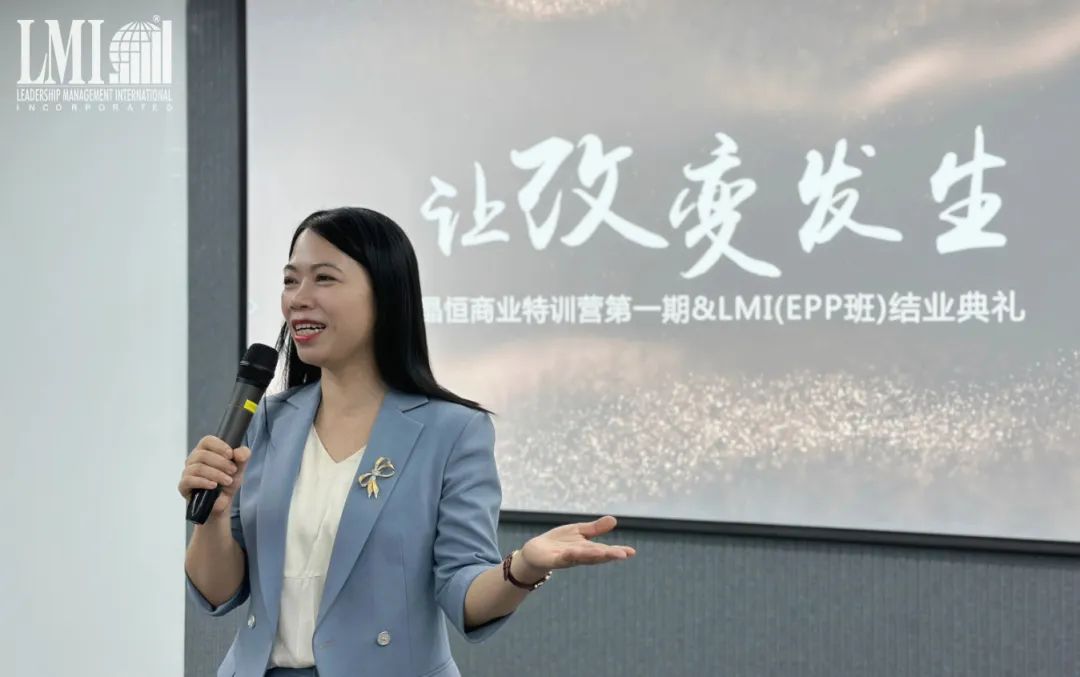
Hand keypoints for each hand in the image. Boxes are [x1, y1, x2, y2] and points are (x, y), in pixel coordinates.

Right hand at [177, 435, 250, 517]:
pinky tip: (213, 486)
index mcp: (206, 450)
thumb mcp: (239, 468)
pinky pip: (189, 480)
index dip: (219, 446)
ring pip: (197, 467)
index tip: (230, 454)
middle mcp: (193, 459)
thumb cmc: (227, 481)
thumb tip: (240, 453)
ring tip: (228, 481)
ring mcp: (187, 472)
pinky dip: (203, 482)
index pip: (207, 440)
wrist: (221, 502)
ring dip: (216, 474)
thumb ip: (242, 457)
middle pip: (202, 454)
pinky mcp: (183, 486)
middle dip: (221, 463)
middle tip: (233, 471)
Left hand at [518, 515, 635, 574]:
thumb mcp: (578, 531)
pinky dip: (569, 555)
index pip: (605, 550)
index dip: (618, 551)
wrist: (535, 552)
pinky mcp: (553, 560)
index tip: (631, 552)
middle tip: (623, 555)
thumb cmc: (559, 543)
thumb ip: (595, 528)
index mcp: (587, 549)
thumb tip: (614, 520)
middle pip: (596, 556)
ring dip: (593, 556)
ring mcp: (567, 559)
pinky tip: (575, 550)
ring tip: (604, 553)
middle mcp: (580, 556)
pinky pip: (562, 557)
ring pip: (581, 557)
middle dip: (609, 555)